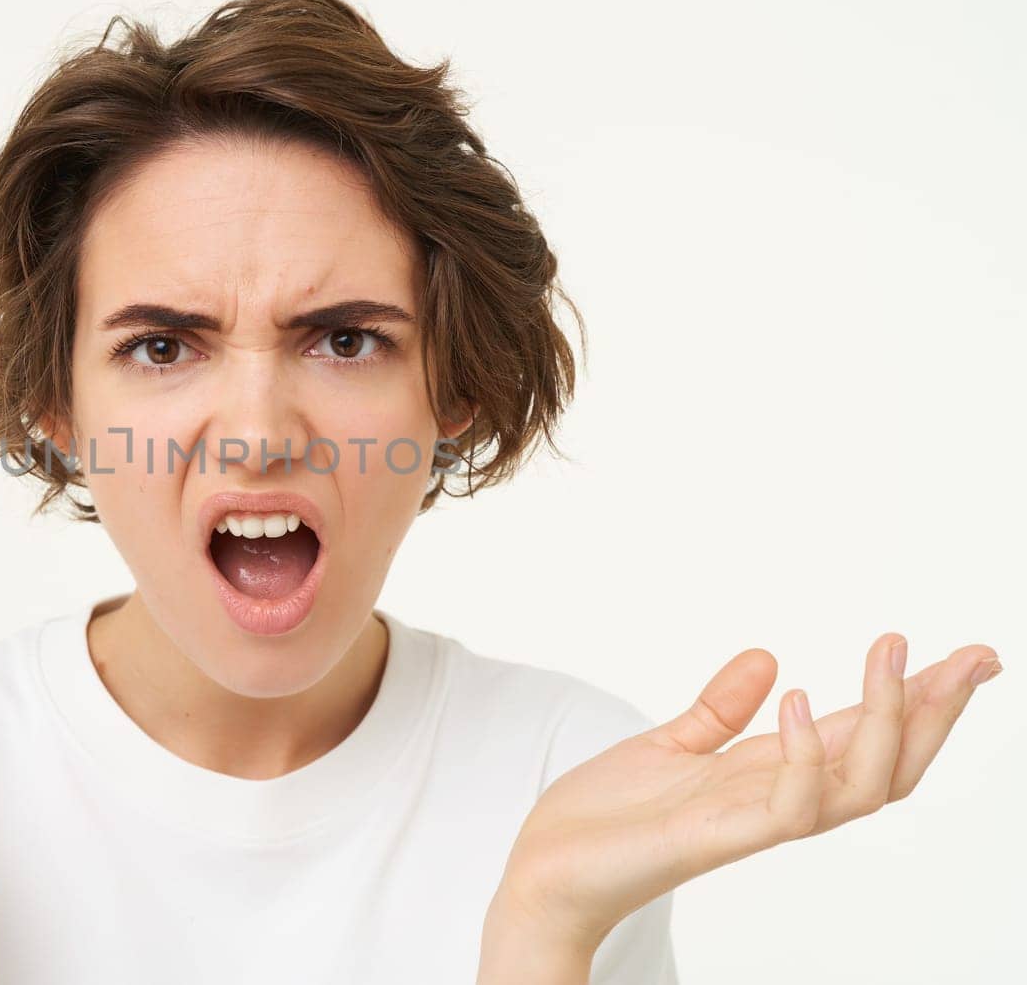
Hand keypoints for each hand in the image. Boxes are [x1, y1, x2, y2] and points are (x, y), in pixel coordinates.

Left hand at [478, 633, 1002, 979]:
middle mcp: (775, 801)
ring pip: (861, 787)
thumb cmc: (605, 818)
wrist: (545, 869)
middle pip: (887, 765)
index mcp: (767, 776)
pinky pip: (789, 807)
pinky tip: (797, 698)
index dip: (915, 700)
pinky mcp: (716, 838)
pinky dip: (804, 755)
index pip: (861, 736)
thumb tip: (768, 655)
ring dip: (886, 720)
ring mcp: (752, 823)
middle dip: (934, 712)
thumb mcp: (668, 745)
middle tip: (976, 656)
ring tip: (893, 652)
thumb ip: (718, 710)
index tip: (966, 656)